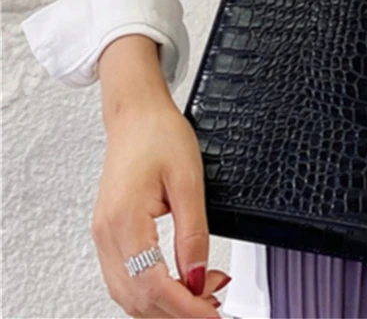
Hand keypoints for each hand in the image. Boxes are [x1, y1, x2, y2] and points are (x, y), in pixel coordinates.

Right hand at [92, 35, 229, 316]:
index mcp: (125, 220)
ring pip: (128, 295)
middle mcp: (107, 234)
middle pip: (137, 298)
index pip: (153, 284)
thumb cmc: (160, 135)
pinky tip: (179, 285)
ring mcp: (103, 236)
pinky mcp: (109, 234)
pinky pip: (125, 279)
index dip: (186, 306)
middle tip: (216, 303)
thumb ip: (194, 232)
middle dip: (178, 310)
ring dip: (165, 304)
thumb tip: (199, 277)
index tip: (213, 312)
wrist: (136, 114)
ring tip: (204, 296)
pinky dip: (152, 291)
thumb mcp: (189, 180)